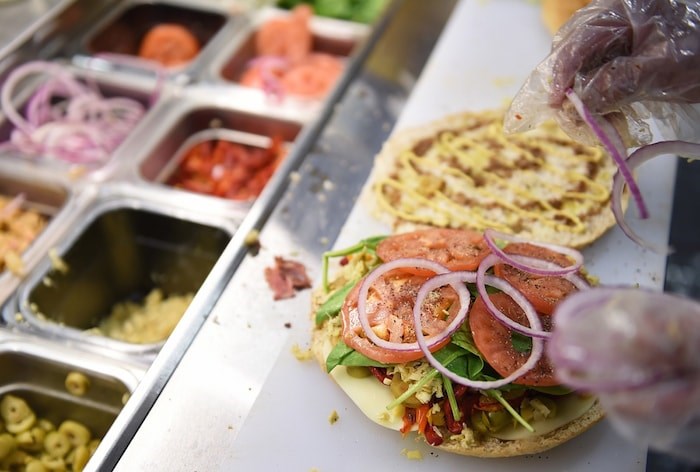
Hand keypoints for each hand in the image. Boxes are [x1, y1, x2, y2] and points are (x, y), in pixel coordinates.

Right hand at [550, 0, 699, 112]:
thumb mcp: (664, 68)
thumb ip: (619, 82)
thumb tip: (580, 101)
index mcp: (622, 8)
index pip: (577, 39)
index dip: (561, 74)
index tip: (555, 105)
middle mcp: (613, 18)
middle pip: (572, 54)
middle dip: (569, 90)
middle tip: (572, 120)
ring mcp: (617, 36)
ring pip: (582, 69)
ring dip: (582, 100)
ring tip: (594, 124)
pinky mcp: (623, 55)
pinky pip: (597, 76)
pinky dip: (597, 100)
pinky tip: (606, 116)